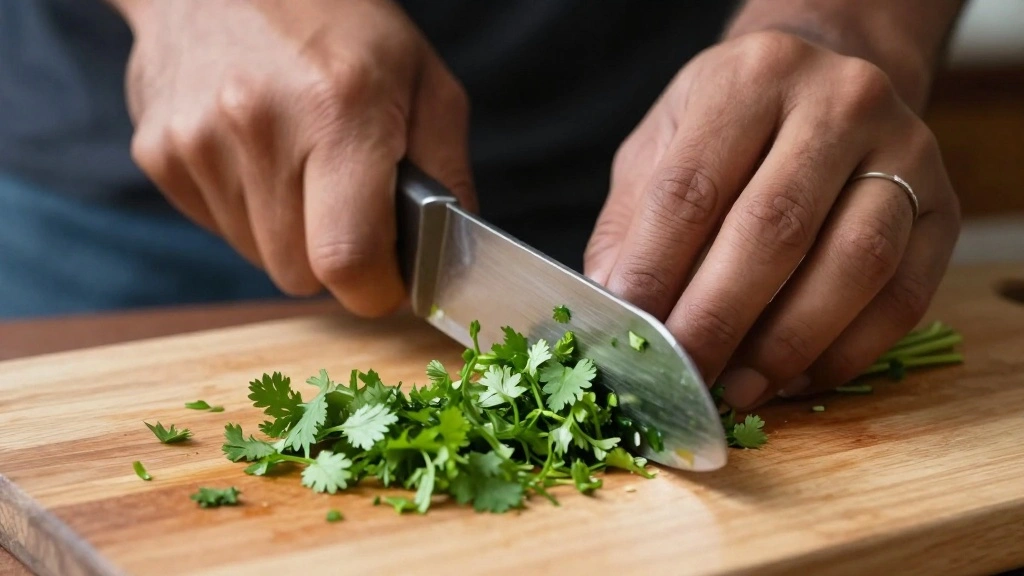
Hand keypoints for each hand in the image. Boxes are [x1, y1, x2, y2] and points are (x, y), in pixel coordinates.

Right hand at [122, 0, 473, 315]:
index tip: (386, 279)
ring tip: (299, 164)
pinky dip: (247, 210)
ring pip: (258, 256)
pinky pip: (218, 228)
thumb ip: (448, 173)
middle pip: (300, 273)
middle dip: (333, 259)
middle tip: (347, 205)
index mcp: (339, 110)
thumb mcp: (424, 81)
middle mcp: (259, 127)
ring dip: (288, 233)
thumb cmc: (339, 23)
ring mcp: (197, 142)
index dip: (375, 288)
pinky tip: (257, 154)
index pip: (347, 258)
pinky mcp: (158, 154)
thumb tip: (450, 256)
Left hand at [585, 31, 959, 409]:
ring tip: (739, 388)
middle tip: (683, 377)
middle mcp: (839, 102)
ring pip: (853, 264)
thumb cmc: (729, 129)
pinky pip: (903, 297)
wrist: (826, 89)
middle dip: (719, 319)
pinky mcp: (943, 209)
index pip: (692, 188)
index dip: (656, 271)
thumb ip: (634, 224)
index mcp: (751, 79)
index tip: (631, 334)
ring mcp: (905, 152)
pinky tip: (796, 378)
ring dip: (788, 345)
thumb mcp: (662, 147)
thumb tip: (617, 310)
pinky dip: (847, 353)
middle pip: (774, 227)